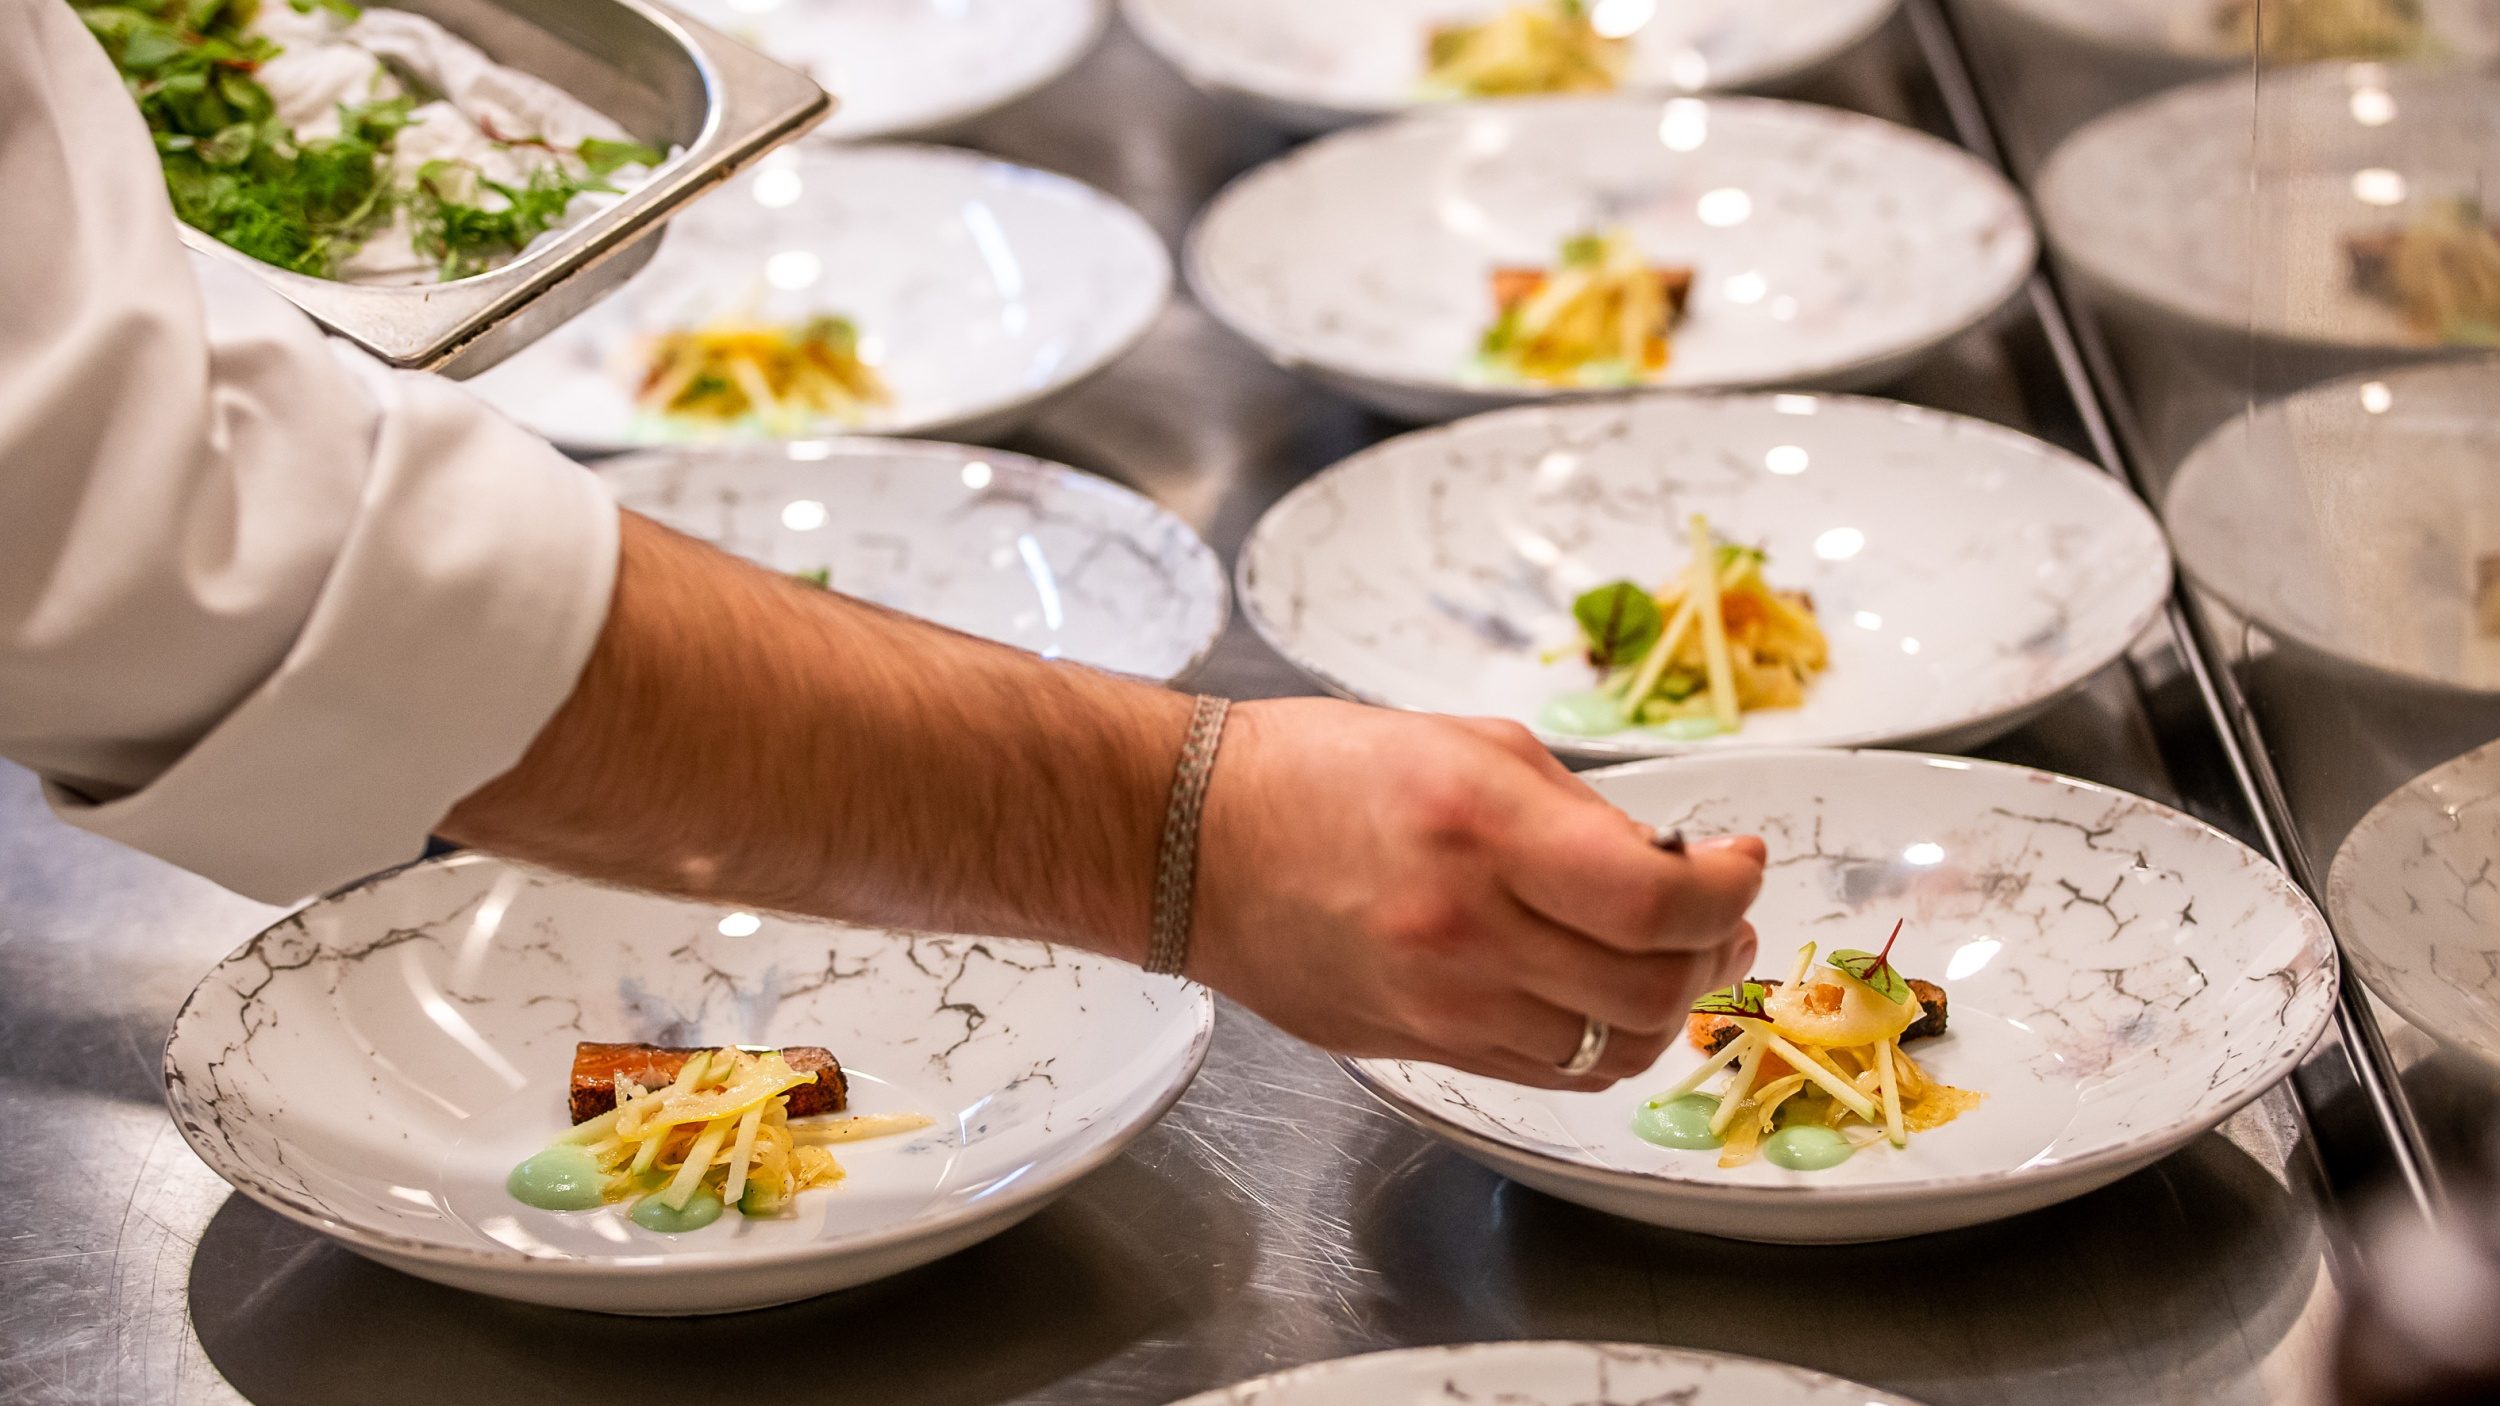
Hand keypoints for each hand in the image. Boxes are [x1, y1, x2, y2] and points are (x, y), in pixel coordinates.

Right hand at [1189, 698, 1763, 1090]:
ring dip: (1665, 1005)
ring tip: (1671, 958)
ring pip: (1614, 1050)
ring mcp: (1443, 1004)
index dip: (1729, 890)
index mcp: (1482, 829)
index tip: (1738, 862)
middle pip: (1652, 988)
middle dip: (1713, 951)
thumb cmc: (1316, 771)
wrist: (1191, 843)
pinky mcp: (1423, 1049)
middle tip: (1720, 915)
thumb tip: (1671, 863)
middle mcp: (1467, 931)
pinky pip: (1554, 1074)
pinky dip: (1601, 1042)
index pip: (1659, 900)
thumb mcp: (1467, 746)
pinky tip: (1601, 995)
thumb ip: (1578, 811)